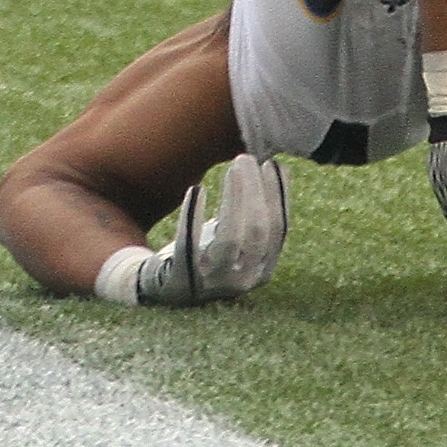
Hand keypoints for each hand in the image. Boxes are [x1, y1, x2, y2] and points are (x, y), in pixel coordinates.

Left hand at [131, 155, 288, 305]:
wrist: (167, 287)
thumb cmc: (207, 252)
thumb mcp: (236, 235)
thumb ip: (255, 211)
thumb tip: (278, 167)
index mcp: (262, 270)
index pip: (278, 230)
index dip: (277, 195)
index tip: (271, 163)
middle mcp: (243, 280)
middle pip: (257, 232)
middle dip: (254, 191)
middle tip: (246, 158)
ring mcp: (214, 283)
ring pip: (230, 239)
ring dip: (234, 199)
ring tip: (231, 168)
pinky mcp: (183, 279)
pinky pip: (189, 245)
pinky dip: (193, 215)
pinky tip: (197, 189)